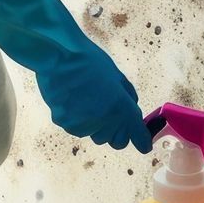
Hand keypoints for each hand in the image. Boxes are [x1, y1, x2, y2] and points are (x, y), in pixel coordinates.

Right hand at [35, 39, 152, 151]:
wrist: (59, 56)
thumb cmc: (90, 61)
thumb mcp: (118, 77)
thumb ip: (128, 99)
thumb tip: (132, 113)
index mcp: (121, 107)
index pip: (136, 135)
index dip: (142, 142)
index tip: (144, 146)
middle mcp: (104, 121)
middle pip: (116, 141)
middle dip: (116, 131)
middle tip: (110, 113)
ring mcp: (83, 125)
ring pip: (95, 135)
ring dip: (96, 125)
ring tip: (87, 101)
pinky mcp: (65, 124)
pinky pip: (77, 128)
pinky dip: (78, 120)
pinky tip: (73, 100)